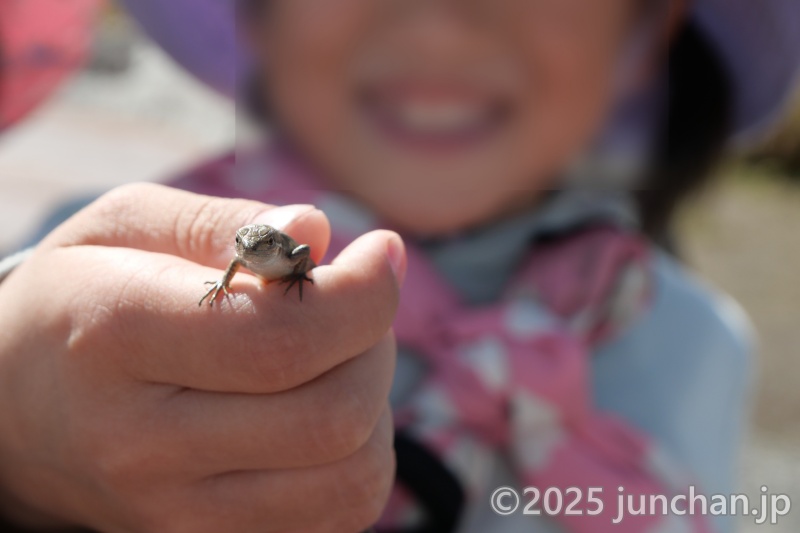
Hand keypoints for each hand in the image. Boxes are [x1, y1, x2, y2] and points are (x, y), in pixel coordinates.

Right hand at [0, 183, 403, 532]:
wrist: (15, 415)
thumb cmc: (82, 302)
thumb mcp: (123, 228)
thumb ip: (222, 222)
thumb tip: (318, 229)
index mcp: (114, 340)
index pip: (279, 337)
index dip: (364, 293)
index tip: (381, 252)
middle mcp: (142, 446)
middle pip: (331, 414)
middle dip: (374, 342)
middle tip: (351, 303)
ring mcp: (177, 515)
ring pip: (352, 478)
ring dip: (374, 403)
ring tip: (334, 358)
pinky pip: (340, 515)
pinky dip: (357, 454)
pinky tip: (319, 409)